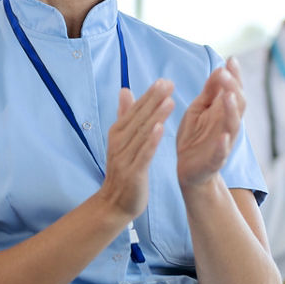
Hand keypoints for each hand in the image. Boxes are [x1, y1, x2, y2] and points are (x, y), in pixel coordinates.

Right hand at [97, 80, 174, 220]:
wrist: (115, 202)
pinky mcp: (132, 171)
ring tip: (169, 101)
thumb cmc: (123, 169)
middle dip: (154, 100)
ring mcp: (124, 156)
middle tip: (169, 84)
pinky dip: (151, 141)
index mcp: (118, 132)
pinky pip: (143, 153)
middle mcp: (119, 141)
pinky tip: (161, 129)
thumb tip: (125, 90)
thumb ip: (125, 115)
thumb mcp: (121, 140)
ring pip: (142, 133)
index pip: (135, 110)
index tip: (164, 81)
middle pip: (139, 118)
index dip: (149, 95)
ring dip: (155, 116)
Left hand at [177, 59, 243, 187]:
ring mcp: (223, 142)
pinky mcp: (214, 160)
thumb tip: (219, 69)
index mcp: (222, 112)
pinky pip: (222, 153)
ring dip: (232, 111)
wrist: (189, 170)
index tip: (231, 60)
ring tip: (229, 97)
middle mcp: (227, 125)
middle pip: (237, 104)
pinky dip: (224, 145)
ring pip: (233, 125)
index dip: (234, 76)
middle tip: (225, 73)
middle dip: (232, 88)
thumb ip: (209, 92)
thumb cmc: (195, 136)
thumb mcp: (199, 110)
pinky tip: (223, 136)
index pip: (233, 90)